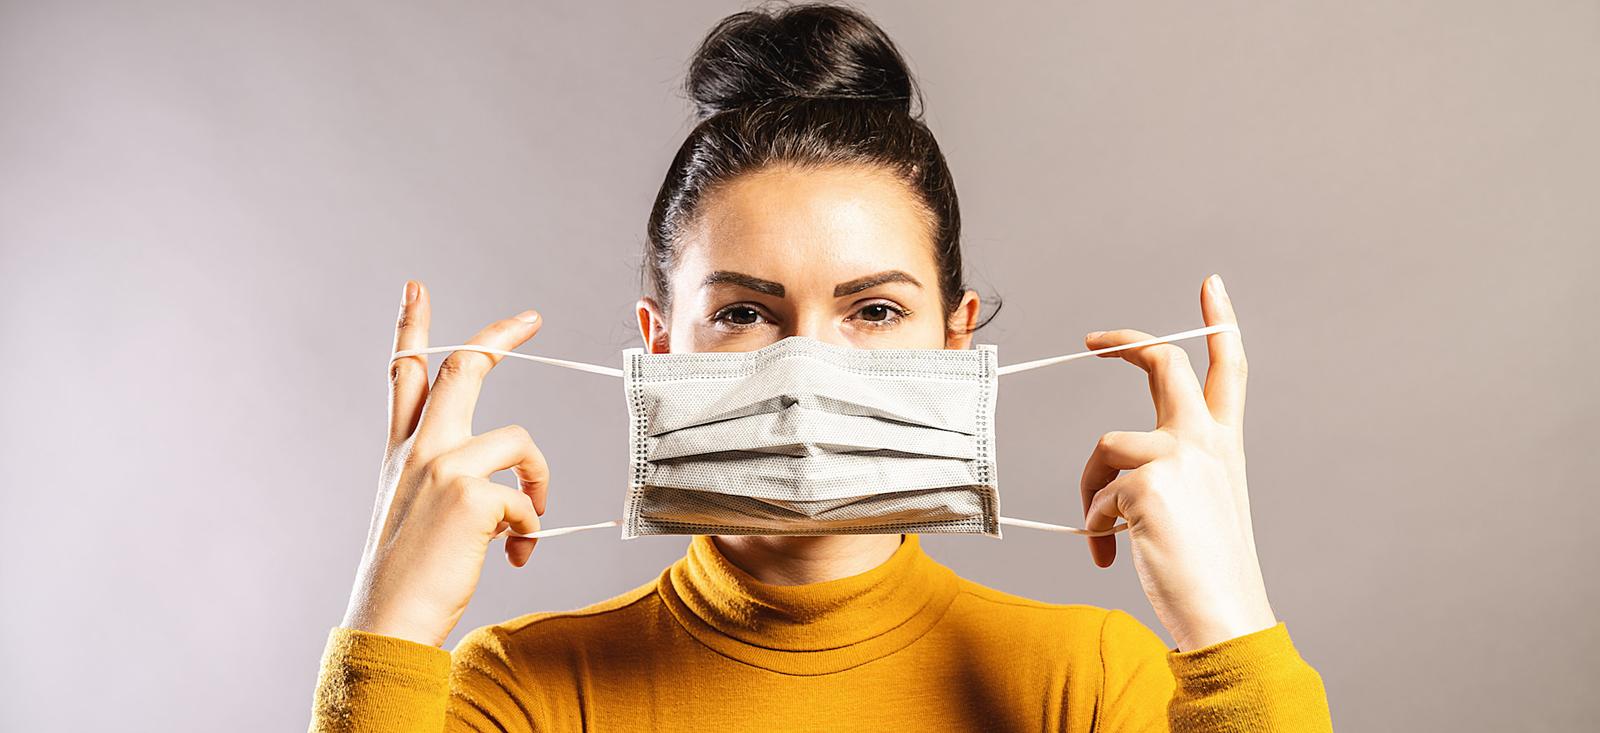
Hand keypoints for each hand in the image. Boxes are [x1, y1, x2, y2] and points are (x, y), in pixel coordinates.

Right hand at [340, 281, 549, 647]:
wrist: (389, 622)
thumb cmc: (409, 579)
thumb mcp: (415, 515)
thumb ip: (449, 484)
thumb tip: (508, 492)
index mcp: (401, 454)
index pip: (403, 375)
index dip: (412, 328)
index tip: (418, 289)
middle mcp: (418, 451)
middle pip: (461, 371)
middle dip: (497, 337)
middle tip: (529, 318)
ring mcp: (443, 468)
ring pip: (519, 440)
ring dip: (539, 480)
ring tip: (528, 527)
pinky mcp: (471, 495)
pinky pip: (526, 499)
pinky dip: (530, 531)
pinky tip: (512, 557)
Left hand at [1079, 274, 1276, 651]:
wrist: (1223, 614)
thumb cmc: (1207, 569)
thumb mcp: (1200, 505)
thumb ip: (1168, 470)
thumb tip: (1113, 468)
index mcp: (1224, 444)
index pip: (1228, 368)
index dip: (1219, 322)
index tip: (1210, 285)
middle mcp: (1205, 441)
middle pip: (1163, 365)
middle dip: (1126, 342)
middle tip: (1093, 340)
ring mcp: (1176, 457)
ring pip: (1105, 446)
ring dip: (1092, 490)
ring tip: (1106, 532)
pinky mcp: (1145, 484)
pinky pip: (1095, 496)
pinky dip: (1095, 527)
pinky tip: (1113, 554)